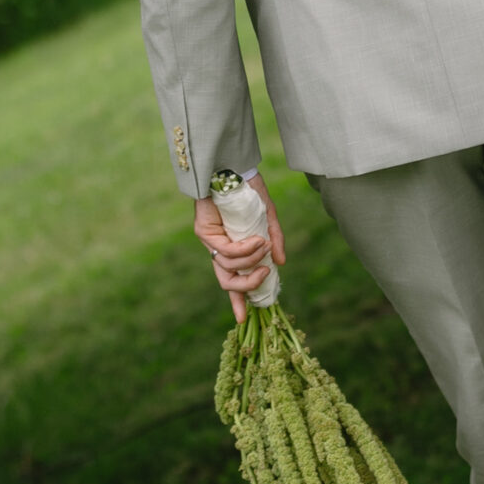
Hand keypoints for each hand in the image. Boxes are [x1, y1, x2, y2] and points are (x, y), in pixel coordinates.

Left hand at [193, 174, 287, 323]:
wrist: (232, 164)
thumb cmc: (250, 188)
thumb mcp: (268, 216)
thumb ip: (274, 238)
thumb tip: (281, 263)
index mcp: (232, 247)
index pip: (233, 278)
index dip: (237, 300)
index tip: (243, 318)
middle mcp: (219, 247)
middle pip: (227, 281)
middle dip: (247, 286)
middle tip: (265, 276)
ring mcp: (209, 241)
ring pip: (227, 268)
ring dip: (250, 262)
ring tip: (264, 245)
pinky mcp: (203, 232)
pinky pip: (226, 252)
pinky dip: (244, 250)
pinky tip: (257, 240)